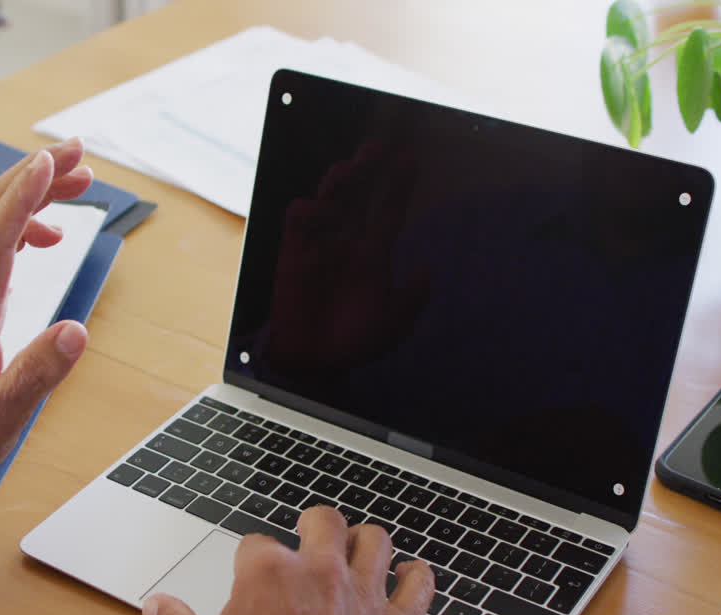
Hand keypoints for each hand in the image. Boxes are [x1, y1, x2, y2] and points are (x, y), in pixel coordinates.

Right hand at [143, 507, 434, 614]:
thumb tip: (159, 606)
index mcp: (268, 574)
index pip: (256, 543)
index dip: (251, 559)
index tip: (250, 577)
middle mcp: (319, 573)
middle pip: (324, 521)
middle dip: (314, 524)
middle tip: (310, 534)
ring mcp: (363, 597)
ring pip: (376, 541)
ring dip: (366, 542)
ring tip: (358, 548)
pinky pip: (420, 586)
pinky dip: (416, 577)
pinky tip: (408, 575)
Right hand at [266, 141, 430, 373]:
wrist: (316, 363)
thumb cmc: (354, 343)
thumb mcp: (394, 324)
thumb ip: (411, 298)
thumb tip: (426, 271)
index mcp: (373, 254)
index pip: (388, 211)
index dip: (399, 186)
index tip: (411, 160)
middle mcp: (347, 242)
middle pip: (359, 195)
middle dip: (368, 169)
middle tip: (378, 146)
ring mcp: (320, 245)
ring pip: (330, 200)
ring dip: (339, 180)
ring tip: (353, 167)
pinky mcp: (294, 254)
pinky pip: (298, 221)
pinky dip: (307, 210)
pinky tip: (320, 210)